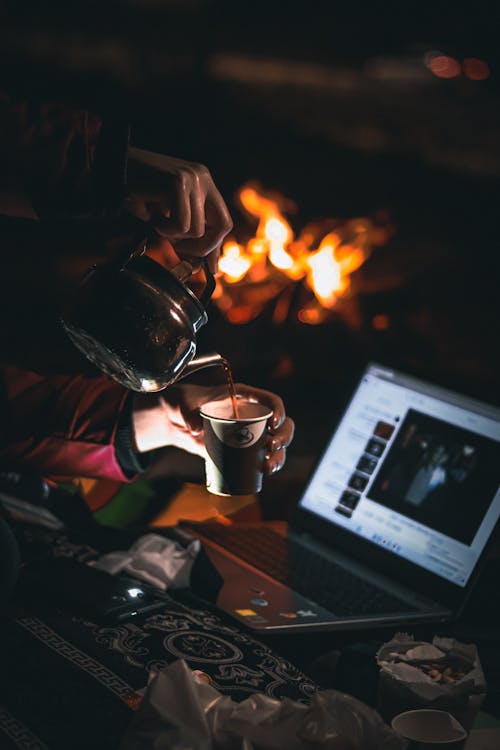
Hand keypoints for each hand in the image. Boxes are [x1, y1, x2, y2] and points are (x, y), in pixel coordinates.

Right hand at [126, 146, 232, 273]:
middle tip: (180, 251)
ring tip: (156, 222)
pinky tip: (152, 217)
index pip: (223, 221)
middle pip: (223, 226)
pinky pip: (181, 225)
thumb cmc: (135, 192)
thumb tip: (204, 264)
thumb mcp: (166, 215)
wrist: (109, 169)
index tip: (210, 267)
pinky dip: (165, 229)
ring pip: (197, 230)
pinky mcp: (177, 183)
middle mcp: (202, 177)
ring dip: (173, 235)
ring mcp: (191, 178)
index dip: (215, 246)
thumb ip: (186, 235)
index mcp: (203, 182)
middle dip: (203, 248)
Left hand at [132, 383, 294, 476]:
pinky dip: (268, 466)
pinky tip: (265, 472)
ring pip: (276, 444)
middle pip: (281, 424)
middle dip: (283, 437)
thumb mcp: (183, 404)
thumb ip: (186, 412)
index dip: (278, 410)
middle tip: (271, 447)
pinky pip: (263, 458)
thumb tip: (195, 428)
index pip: (270, 400)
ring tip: (267, 467)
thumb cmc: (182, 405)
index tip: (274, 424)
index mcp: (243, 397)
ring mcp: (250, 433)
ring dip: (278, 456)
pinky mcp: (243, 450)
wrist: (175, 422)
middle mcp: (252, 414)